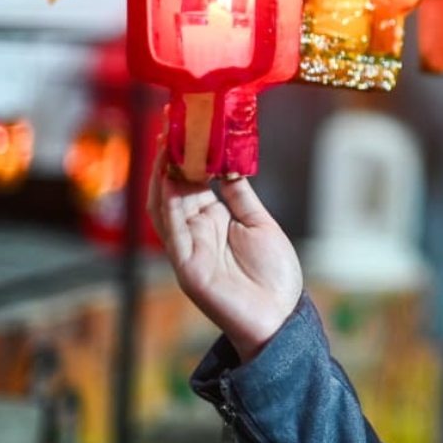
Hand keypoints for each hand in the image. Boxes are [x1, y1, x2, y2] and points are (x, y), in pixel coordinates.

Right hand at [147, 137, 302, 363]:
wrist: (279, 318)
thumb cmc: (273, 275)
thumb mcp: (259, 224)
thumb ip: (240, 196)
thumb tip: (228, 163)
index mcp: (214, 220)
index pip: (192, 181)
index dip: (188, 155)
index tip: (189, 125)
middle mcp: (196, 232)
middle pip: (174, 189)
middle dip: (171, 158)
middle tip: (172, 125)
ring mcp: (189, 249)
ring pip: (165, 207)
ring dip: (163, 176)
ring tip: (168, 144)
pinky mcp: (188, 268)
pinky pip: (174, 232)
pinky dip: (170, 206)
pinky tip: (171, 182)